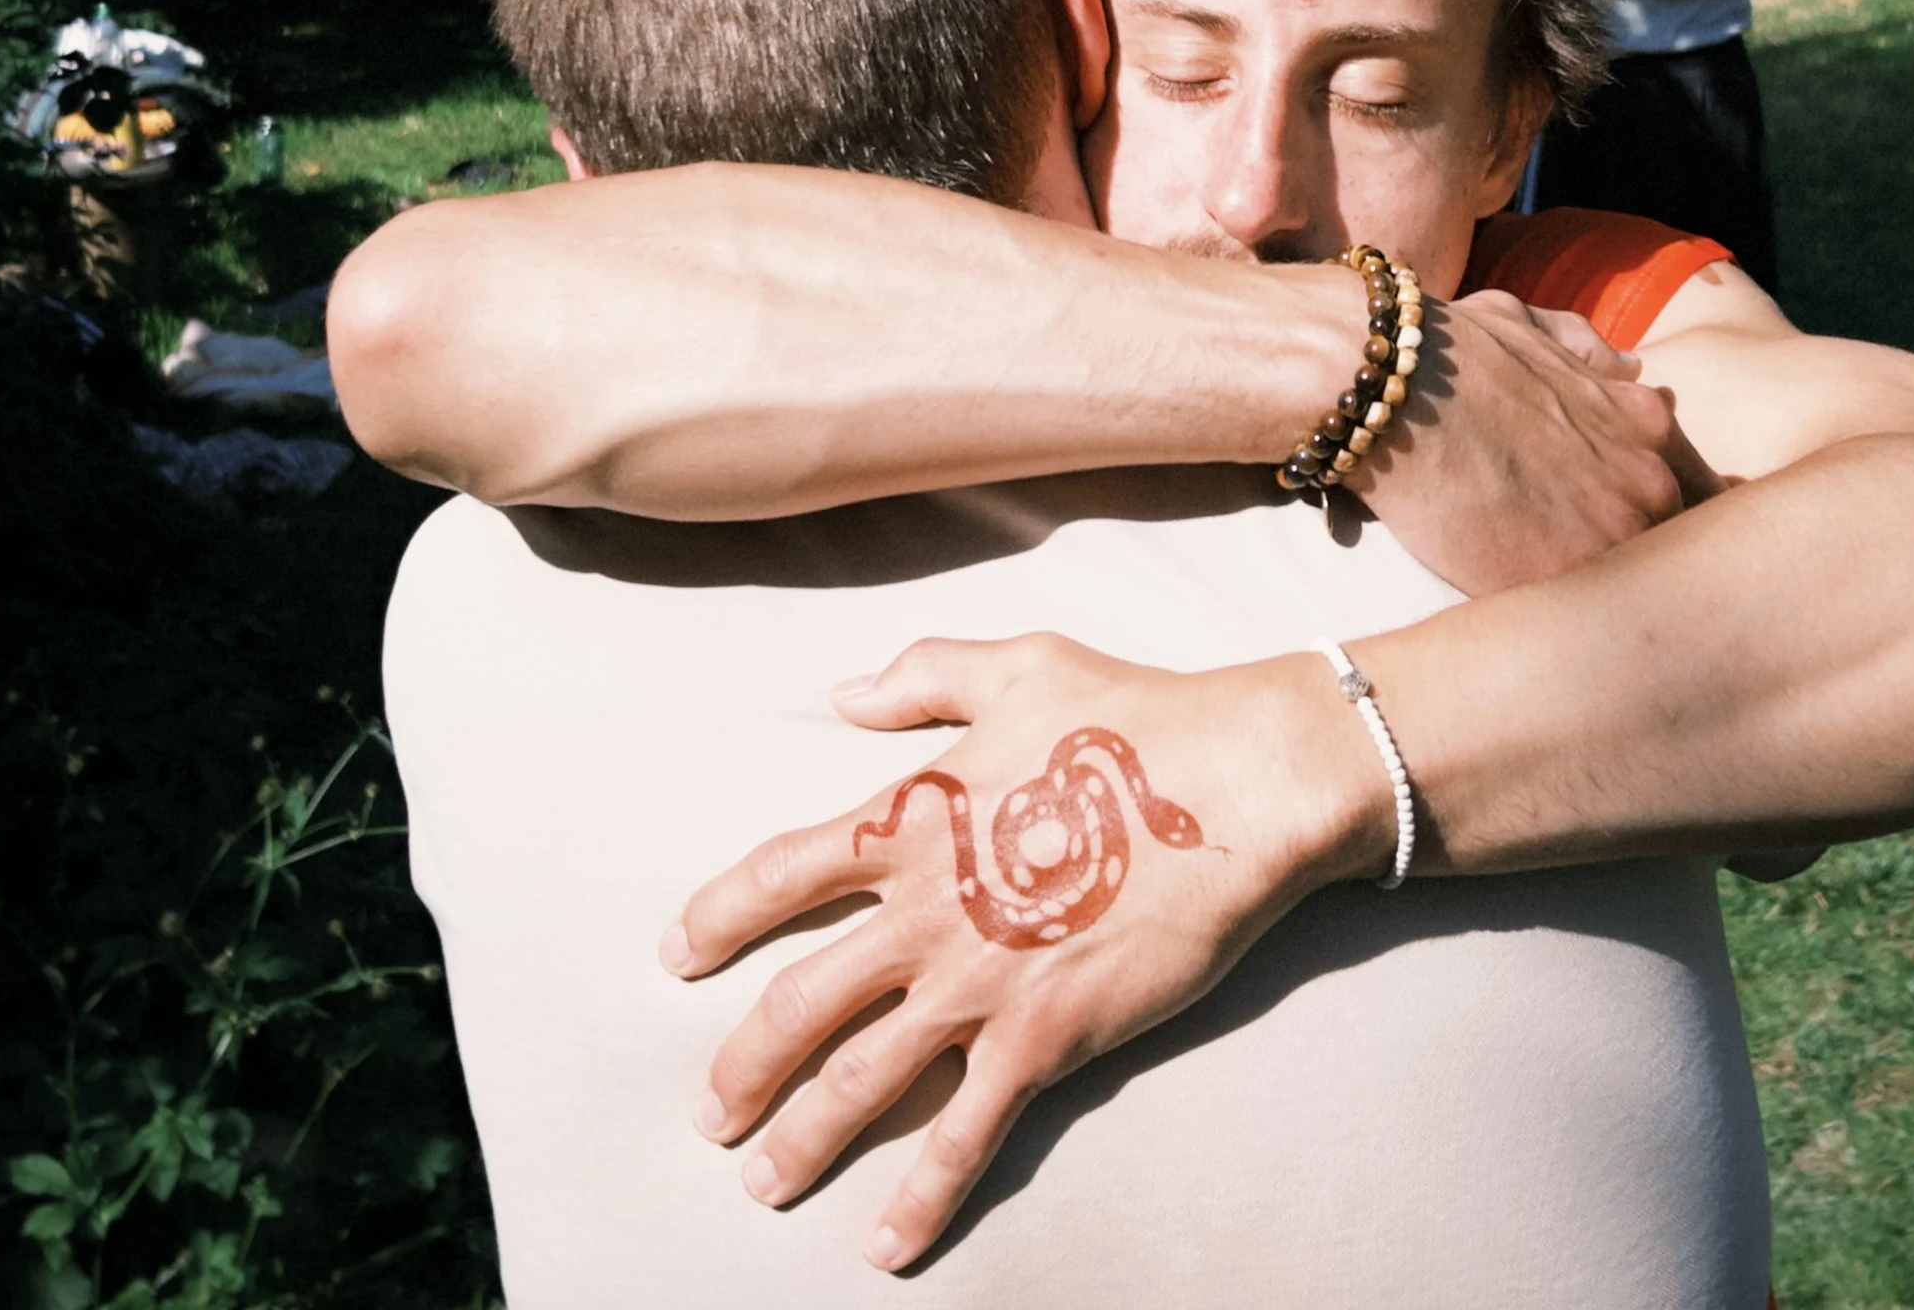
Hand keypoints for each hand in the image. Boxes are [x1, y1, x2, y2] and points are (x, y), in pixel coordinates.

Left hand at [662, 635, 1379, 1272]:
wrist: (1236, 786)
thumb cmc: (1135, 718)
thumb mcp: (1019, 666)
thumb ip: (921, 676)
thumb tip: (842, 695)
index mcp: (911, 821)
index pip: (779, 875)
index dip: (716, 916)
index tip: (677, 952)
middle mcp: (924, 911)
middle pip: (797, 1003)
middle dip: (742, 1066)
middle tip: (710, 1111)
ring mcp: (978, 983)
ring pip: (858, 1082)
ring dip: (800, 1140)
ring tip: (761, 1181)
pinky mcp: (1044, 1039)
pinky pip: (964, 1134)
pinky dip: (920, 1196)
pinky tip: (885, 1245)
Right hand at [1343, 291, 1726, 595]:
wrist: (1394, 393)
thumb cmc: (1450, 350)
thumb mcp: (1528, 325)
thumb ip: (1586, 349)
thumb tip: (1632, 368)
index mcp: (1647, 426)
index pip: (1694, 487)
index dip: (1657, 511)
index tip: (1621, 525)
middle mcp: (1649, 482)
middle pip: (1672, 544)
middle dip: (1637, 560)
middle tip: (1591, 575)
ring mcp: (1614, 537)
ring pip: (1632, 591)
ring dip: (1601, 601)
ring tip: (1562, 612)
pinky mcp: (1566, 585)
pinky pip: (1578, 623)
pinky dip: (1555, 627)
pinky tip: (1526, 623)